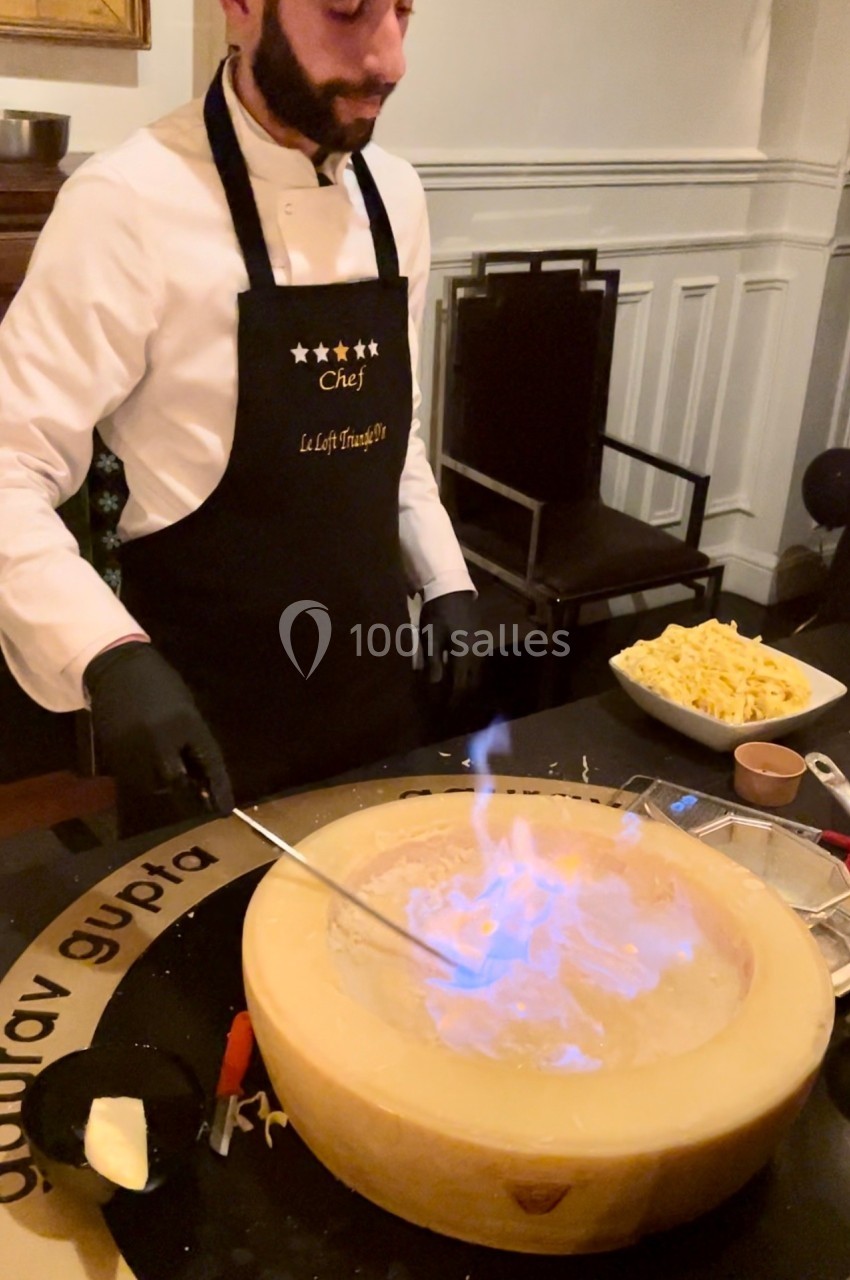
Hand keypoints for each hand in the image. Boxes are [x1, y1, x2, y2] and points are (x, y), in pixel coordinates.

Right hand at [84, 642, 233, 813]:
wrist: (117, 669)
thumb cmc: (160, 685)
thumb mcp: (185, 708)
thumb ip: (193, 741)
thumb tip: (200, 775)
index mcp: (185, 722)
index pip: (207, 762)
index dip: (218, 788)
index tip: (225, 809)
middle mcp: (159, 738)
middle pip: (176, 780)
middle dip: (187, 791)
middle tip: (197, 797)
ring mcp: (133, 747)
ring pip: (152, 784)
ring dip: (163, 784)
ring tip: (166, 767)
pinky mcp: (113, 752)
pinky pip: (132, 777)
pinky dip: (144, 776)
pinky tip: (147, 762)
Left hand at [418, 590, 480, 698]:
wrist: (451, 590)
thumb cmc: (438, 614)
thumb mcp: (431, 638)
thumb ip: (434, 661)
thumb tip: (436, 684)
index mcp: (463, 655)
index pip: (460, 686)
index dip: (453, 700)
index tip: (446, 710)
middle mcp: (475, 654)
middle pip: (472, 682)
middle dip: (462, 696)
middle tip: (450, 704)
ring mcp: (479, 646)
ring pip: (475, 673)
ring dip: (466, 684)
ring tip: (454, 691)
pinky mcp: (478, 640)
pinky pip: (476, 663)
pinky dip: (468, 673)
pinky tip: (458, 673)